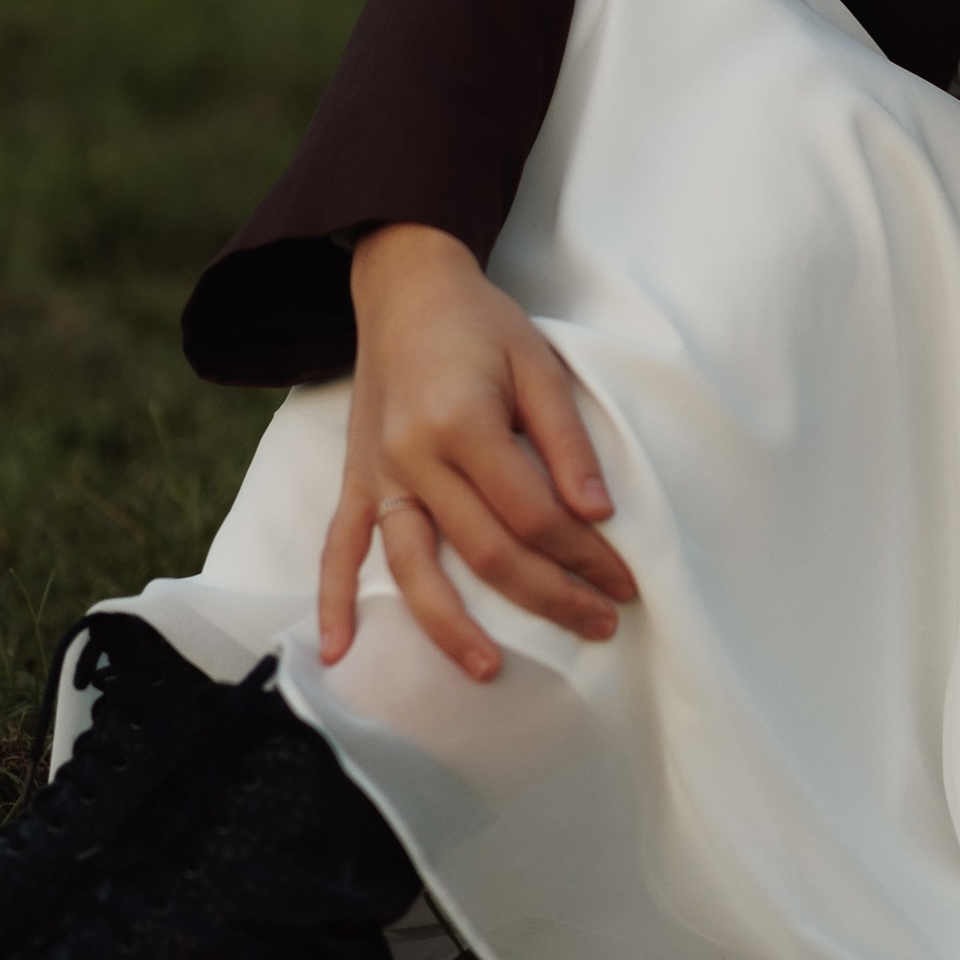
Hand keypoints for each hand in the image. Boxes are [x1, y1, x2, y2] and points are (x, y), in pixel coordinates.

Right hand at [319, 222, 635, 682]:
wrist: (406, 288)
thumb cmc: (481, 325)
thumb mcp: (540, 364)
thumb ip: (568, 441)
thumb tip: (598, 515)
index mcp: (464, 424)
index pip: (534, 515)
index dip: (586, 556)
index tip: (626, 582)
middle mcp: (415, 459)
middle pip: (487, 552)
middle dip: (550, 597)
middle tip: (601, 625)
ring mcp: (379, 474)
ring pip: (414, 568)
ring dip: (451, 627)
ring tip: (490, 671)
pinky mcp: (356, 479)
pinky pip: (338, 548)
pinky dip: (333, 601)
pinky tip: (336, 651)